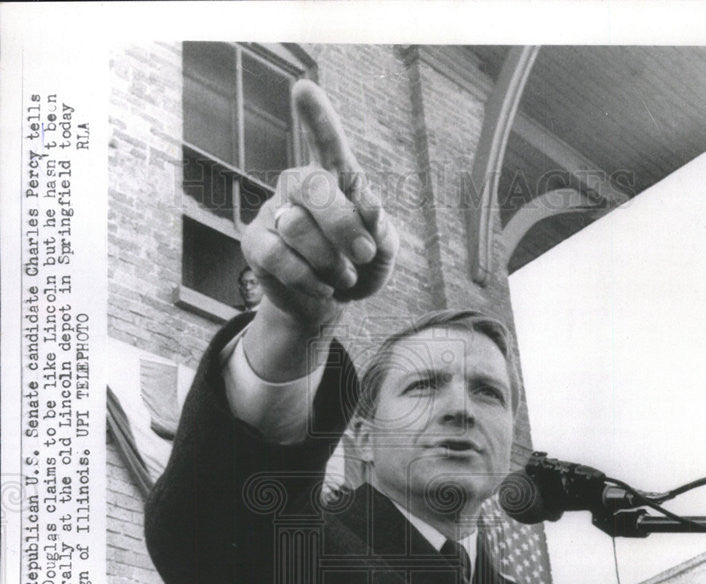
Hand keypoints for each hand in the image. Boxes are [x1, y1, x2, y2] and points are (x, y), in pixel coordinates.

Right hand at [241, 80, 398, 329]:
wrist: (330, 305)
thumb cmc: (359, 267)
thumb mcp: (382, 251)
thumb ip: (382, 230)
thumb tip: (372, 207)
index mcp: (334, 177)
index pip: (325, 142)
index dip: (316, 117)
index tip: (303, 88)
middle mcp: (299, 186)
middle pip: (313, 186)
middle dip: (343, 224)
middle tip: (365, 254)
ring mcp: (274, 212)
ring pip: (296, 226)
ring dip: (329, 259)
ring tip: (344, 277)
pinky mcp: (256, 243)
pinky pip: (278, 256)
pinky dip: (307, 278)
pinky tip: (322, 288)